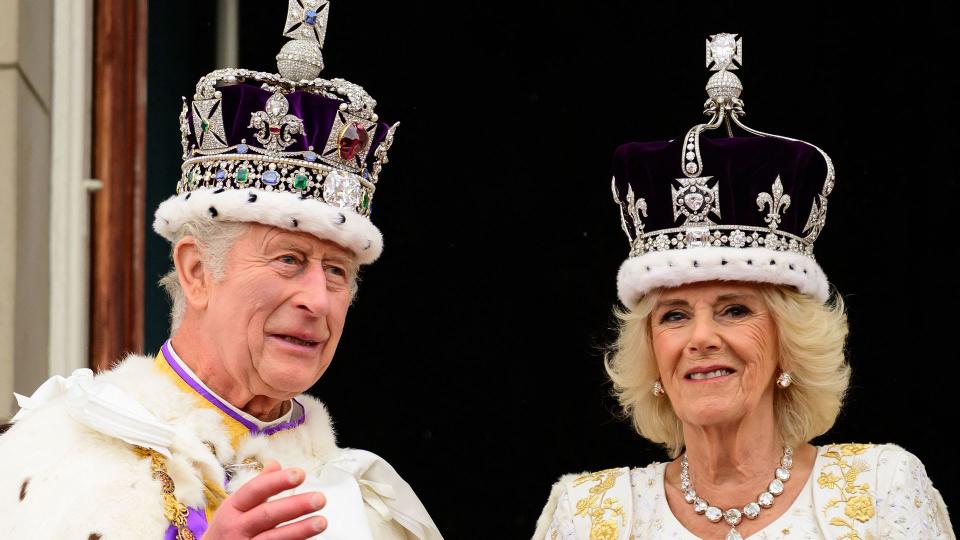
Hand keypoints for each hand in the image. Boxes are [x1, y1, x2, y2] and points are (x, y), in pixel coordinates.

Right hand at [203, 460, 326, 538]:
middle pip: (267, 515)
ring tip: (321, 522)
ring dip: (300, 530)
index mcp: (232, 508)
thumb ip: (258, 486)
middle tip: (320, 499)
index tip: (299, 474)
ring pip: (274, 538)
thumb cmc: (226, 530)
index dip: (277, 482)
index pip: (255, 490)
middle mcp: (236, 528)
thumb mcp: (235, 506)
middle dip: (295, 506)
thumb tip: (275, 464)